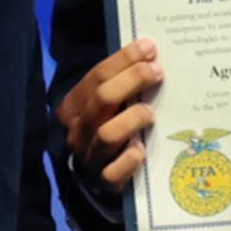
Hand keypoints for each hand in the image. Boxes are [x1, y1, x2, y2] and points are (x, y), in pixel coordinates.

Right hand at [57, 40, 162, 187]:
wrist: (96, 178)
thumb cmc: (109, 129)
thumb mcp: (108, 105)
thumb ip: (121, 84)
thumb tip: (149, 54)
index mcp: (74, 106)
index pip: (97, 76)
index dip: (125, 60)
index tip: (149, 49)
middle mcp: (78, 130)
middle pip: (102, 98)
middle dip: (133, 80)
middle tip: (157, 73)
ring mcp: (89, 157)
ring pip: (107, 133)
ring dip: (133, 118)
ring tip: (150, 113)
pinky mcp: (104, 182)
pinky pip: (114, 170)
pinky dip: (130, 158)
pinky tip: (142, 149)